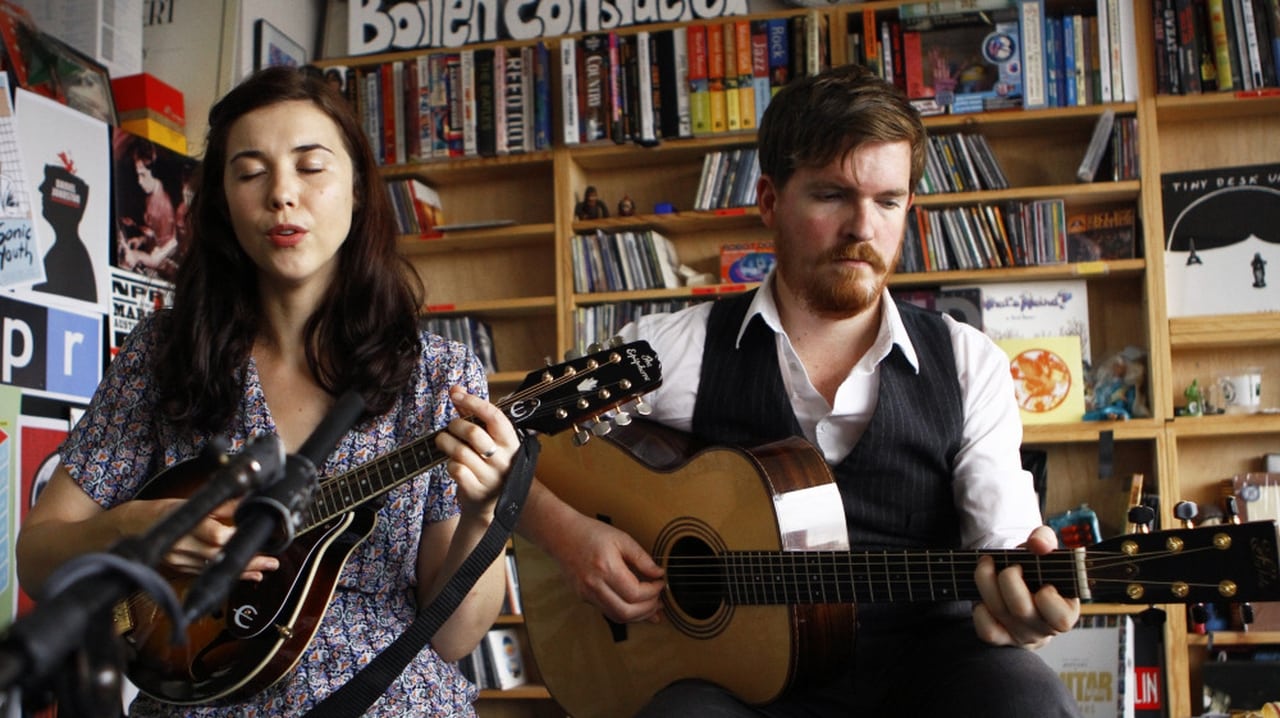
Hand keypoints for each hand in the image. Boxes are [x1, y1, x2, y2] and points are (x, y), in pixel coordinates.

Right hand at [145, 498, 278, 580]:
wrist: (132, 528)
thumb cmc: (162, 512)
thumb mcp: (189, 503)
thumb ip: (220, 505)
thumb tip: (247, 498)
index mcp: (187, 524)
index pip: (215, 534)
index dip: (237, 539)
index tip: (257, 539)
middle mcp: (183, 545)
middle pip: (220, 555)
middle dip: (248, 560)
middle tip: (271, 562)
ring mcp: (181, 560)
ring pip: (216, 568)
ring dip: (242, 571)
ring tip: (264, 569)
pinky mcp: (181, 569)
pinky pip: (208, 574)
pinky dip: (228, 575)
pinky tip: (246, 575)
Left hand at [436, 386, 519, 519]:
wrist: (489, 504)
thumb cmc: (487, 463)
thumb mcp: (487, 439)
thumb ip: (472, 414)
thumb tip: (456, 390)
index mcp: (511, 442)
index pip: (494, 416)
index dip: (474, 402)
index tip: (457, 394)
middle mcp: (504, 459)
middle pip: (473, 433)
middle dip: (455, 426)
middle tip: (450, 427)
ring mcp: (491, 477)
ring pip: (460, 452)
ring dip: (445, 443)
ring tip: (442, 441)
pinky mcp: (477, 491)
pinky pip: (456, 470)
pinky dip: (449, 464)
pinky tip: (451, 463)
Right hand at [550, 510, 665, 623]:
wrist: (561, 535)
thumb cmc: (590, 532)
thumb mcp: (621, 538)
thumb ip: (641, 558)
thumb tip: (658, 573)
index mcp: (605, 568)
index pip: (635, 593)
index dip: (653, 592)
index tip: (661, 583)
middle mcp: (594, 585)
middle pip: (627, 612)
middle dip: (648, 610)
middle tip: (660, 601)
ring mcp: (587, 594)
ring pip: (617, 617)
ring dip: (638, 616)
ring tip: (652, 608)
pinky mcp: (584, 597)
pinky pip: (608, 611)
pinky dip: (624, 612)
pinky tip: (635, 608)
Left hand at [972, 525, 1079, 648]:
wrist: (1023, 581)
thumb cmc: (1038, 568)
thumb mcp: (1045, 548)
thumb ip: (1046, 539)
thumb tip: (1038, 544)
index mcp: (1065, 611)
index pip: (1061, 618)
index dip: (1047, 597)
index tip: (1043, 582)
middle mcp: (1044, 628)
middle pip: (1020, 609)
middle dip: (1008, 579)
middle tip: (1011, 565)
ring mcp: (1022, 635)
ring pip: (999, 613)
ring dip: (986, 582)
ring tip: (987, 564)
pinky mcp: (1002, 638)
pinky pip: (987, 632)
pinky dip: (980, 611)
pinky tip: (983, 595)